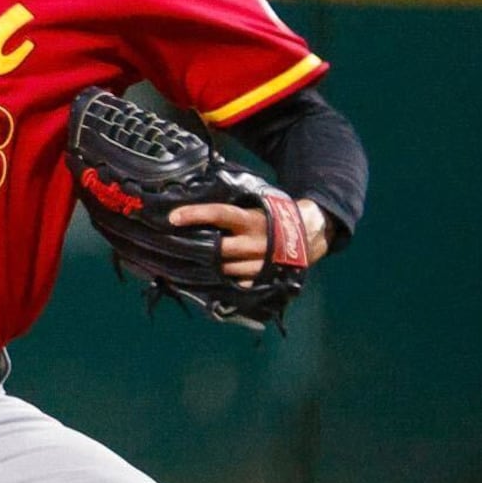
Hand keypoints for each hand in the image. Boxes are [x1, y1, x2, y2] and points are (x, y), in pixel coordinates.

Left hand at [170, 198, 331, 279]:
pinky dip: (224, 281)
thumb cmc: (273, 217)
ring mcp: (260, 264)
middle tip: (175, 246)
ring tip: (189, 261)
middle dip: (197, 249)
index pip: (218, 214)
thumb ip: (233, 210)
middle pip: (218, 249)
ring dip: (208, 266)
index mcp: (250, 220)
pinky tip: (211, 277)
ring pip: (226, 269)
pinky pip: (238, 283)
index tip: (172, 217)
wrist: (309, 235)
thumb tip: (199, 199)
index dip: (194, 214)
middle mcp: (254, 243)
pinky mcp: (264, 280)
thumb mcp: (255, 206)